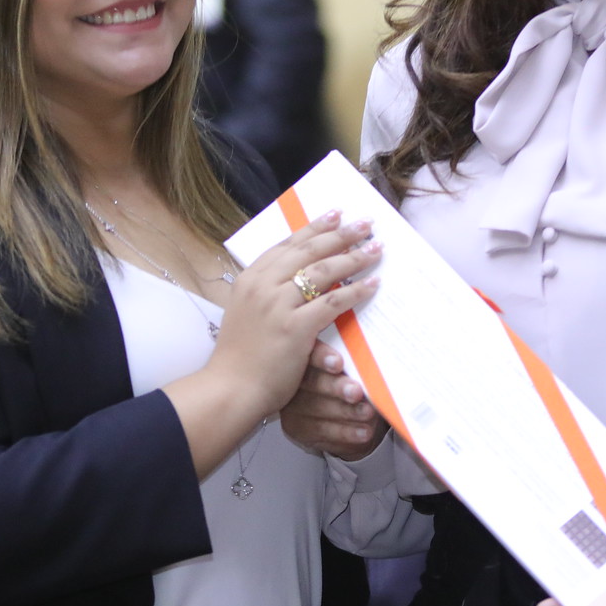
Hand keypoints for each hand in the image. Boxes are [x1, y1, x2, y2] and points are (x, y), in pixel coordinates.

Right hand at [208, 210, 381, 417]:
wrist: (230, 389)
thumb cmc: (239, 358)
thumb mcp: (247, 315)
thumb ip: (266, 294)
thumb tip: (295, 280)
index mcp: (249, 279)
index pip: (287, 245)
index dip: (314, 228)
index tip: (336, 216)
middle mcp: (262, 285)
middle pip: (309, 251)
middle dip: (340, 234)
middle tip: (365, 224)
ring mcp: (278, 305)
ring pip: (323, 271)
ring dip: (354, 257)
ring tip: (375, 248)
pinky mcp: (295, 328)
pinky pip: (333, 302)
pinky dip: (356, 290)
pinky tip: (372, 284)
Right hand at [282, 349, 387, 460]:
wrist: (348, 414)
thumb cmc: (349, 381)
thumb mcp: (352, 366)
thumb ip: (353, 359)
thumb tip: (368, 355)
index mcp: (303, 355)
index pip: (307, 353)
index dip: (321, 357)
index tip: (339, 363)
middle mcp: (291, 379)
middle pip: (310, 381)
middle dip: (335, 387)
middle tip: (356, 392)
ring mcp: (291, 406)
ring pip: (316, 408)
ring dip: (346, 411)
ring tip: (367, 413)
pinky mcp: (297, 429)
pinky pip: (321, 431)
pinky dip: (346, 432)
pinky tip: (362, 432)